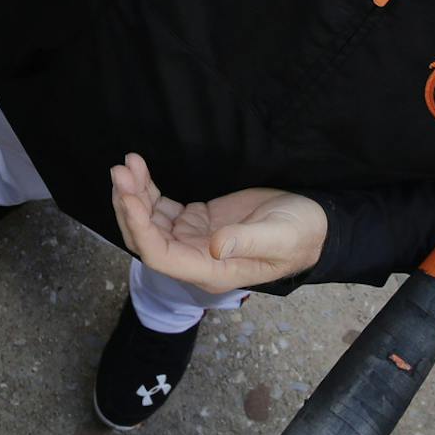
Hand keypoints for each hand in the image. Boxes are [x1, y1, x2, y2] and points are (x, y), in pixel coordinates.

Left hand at [109, 153, 326, 291]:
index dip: (140, 228)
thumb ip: (246, 242)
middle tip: (121, 172)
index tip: (129, 197)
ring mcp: (193, 239)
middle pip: (146, 238)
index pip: (161, 256)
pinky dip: (148, 189)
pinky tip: (140, 168)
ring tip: (128, 164)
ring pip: (149, 221)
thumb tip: (213, 247)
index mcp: (210, 270)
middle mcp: (195, 258)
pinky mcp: (196, 220)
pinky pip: (161, 208)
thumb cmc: (301, 235)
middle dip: (129, 207)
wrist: (314, 225)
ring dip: (134, 194)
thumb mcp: (279, 236)